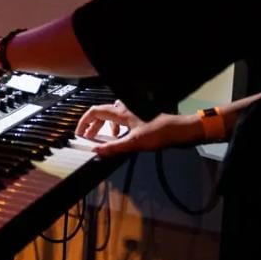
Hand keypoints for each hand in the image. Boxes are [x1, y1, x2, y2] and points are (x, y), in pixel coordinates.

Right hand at [75, 99, 203, 156]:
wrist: (181, 131)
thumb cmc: (160, 133)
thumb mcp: (134, 143)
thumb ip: (114, 148)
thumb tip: (96, 151)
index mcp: (121, 112)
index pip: (94, 112)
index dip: (84, 122)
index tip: (79, 132)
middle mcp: (126, 108)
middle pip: (102, 113)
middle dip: (93, 125)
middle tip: (89, 137)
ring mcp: (134, 111)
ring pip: (112, 115)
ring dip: (105, 125)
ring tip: (105, 138)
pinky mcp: (141, 116)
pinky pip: (122, 118)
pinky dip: (117, 126)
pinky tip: (122, 136)